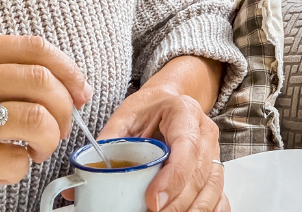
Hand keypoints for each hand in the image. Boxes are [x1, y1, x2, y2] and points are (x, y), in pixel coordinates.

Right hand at [0, 35, 91, 211]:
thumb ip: (4, 77)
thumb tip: (71, 87)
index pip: (32, 48)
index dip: (68, 70)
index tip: (80, 91)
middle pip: (38, 82)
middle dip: (63, 111)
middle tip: (58, 130)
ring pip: (32, 119)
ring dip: (47, 141)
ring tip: (33, 151)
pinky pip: (12, 159)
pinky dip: (19, 169)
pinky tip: (1, 170)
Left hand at [96, 88, 228, 211]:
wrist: (167, 101)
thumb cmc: (148, 109)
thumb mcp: (125, 117)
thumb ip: (108, 145)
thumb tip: (81, 182)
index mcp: (184, 112)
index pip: (187, 148)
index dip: (173, 178)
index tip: (152, 201)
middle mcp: (205, 132)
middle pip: (199, 174)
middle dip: (177, 203)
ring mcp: (214, 151)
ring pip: (212, 188)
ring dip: (192, 210)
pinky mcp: (214, 168)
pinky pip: (220, 195)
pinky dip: (210, 211)